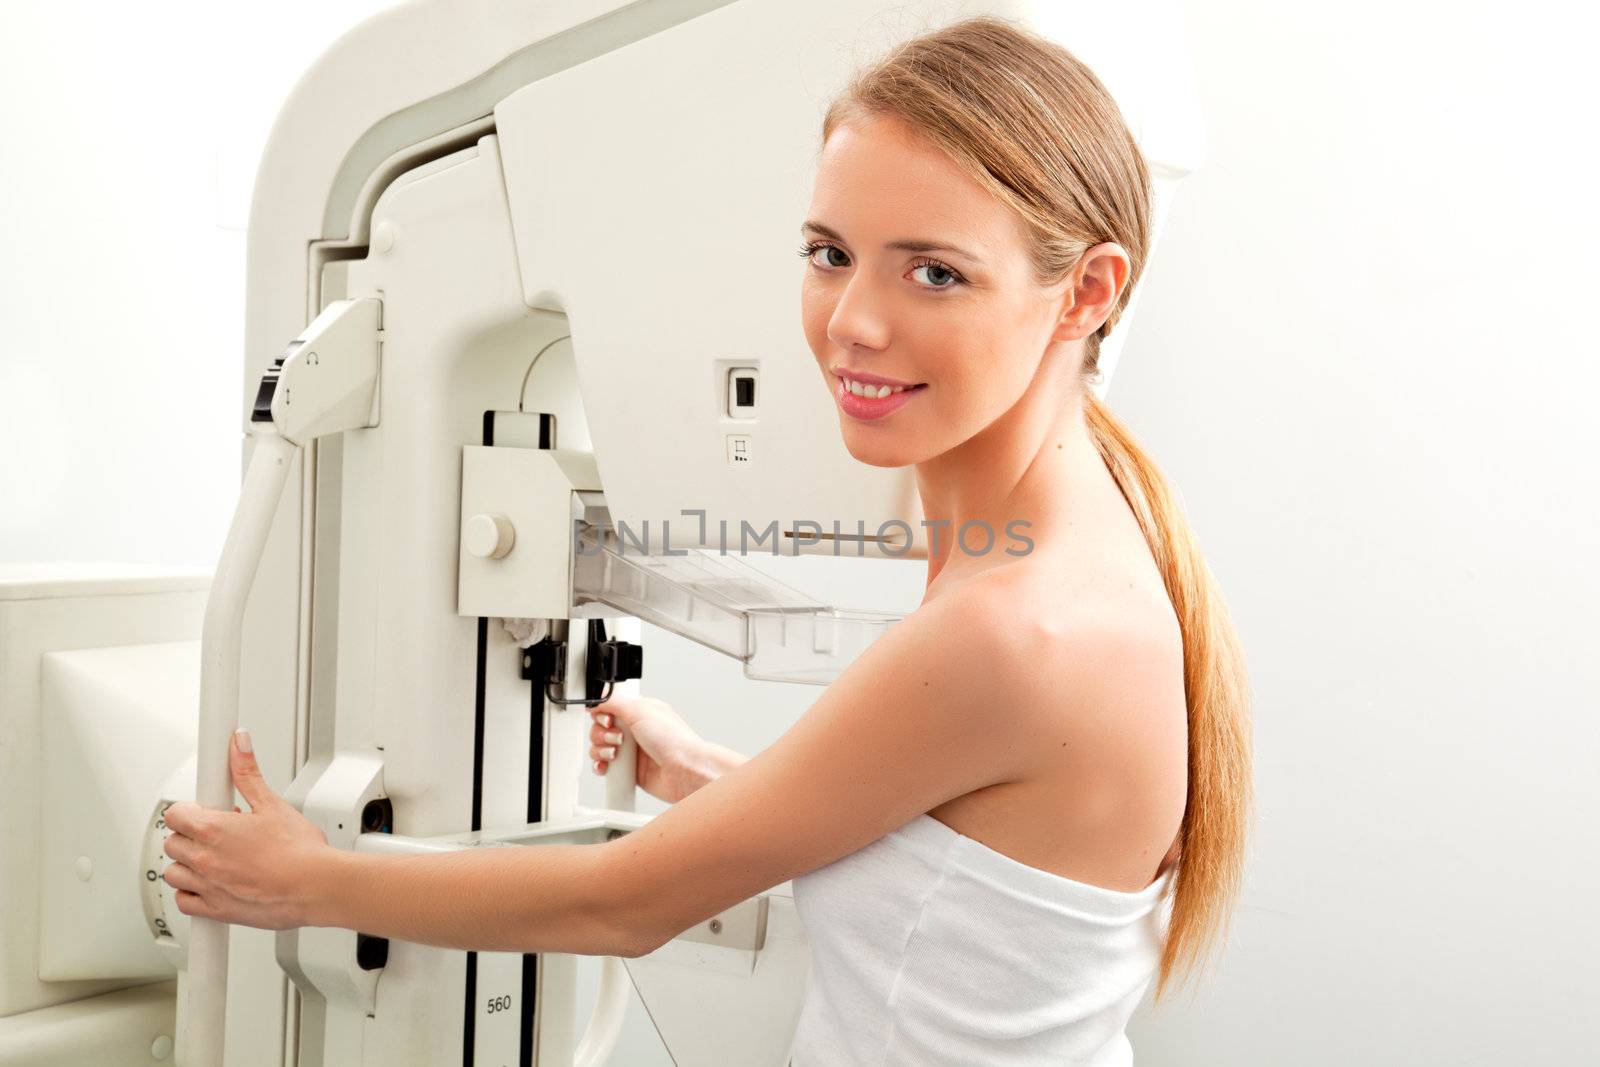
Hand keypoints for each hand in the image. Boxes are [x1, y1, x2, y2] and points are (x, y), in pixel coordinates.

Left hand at [161, 729, 332, 930]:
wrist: (315, 887)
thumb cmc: (299, 851)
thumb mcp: (273, 803)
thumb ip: (248, 773)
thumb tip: (238, 745)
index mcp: (214, 829)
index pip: (174, 814)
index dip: (187, 809)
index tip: (202, 810)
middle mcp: (204, 858)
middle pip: (172, 842)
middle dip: (189, 836)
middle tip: (213, 833)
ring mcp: (208, 886)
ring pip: (173, 873)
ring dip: (187, 864)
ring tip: (212, 858)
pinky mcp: (216, 910)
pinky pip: (184, 902)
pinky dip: (191, 894)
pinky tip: (210, 884)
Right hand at [588, 694, 709, 803]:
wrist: (685, 770)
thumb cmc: (674, 741)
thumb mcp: (641, 710)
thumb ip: (615, 702)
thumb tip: (597, 700)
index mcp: (639, 711)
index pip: (609, 708)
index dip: (602, 714)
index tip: (607, 719)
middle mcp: (634, 730)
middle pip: (600, 728)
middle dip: (602, 734)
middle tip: (617, 737)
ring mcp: (631, 751)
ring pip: (600, 747)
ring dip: (601, 750)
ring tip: (616, 753)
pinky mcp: (628, 770)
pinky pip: (604, 766)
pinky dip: (601, 766)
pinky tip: (608, 766)